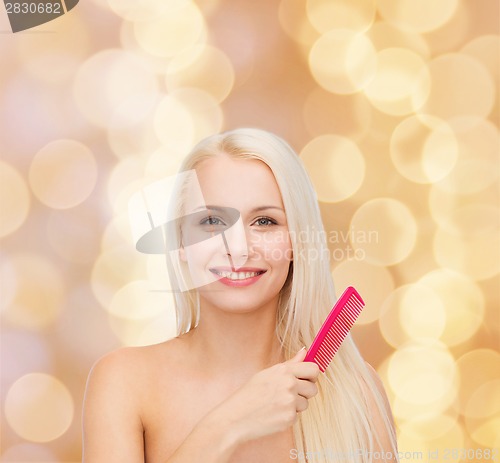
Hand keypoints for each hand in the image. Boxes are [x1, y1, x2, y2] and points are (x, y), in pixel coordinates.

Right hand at [205, 348, 319, 443]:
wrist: (235, 416)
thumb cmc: (249, 394)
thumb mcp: (267, 374)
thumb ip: (290, 364)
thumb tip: (304, 351)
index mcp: (283, 370)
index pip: (313, 369)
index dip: (312, 376)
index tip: (307, 380)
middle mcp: (289, 383)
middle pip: (313, 388)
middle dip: (305, 393)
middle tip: (290, 395)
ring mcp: (290, 401)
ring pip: (306, 403)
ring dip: (296, 406)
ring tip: (277, 405)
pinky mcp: (289, 417)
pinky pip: (297, 416)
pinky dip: (287, 417)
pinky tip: (273, 414)